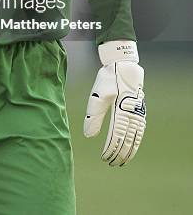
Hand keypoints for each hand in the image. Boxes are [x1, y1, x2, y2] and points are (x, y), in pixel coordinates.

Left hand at [84, 40, 145, 165]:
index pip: (116, 137)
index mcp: (120, 111)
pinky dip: (135, 142)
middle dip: (119, 154)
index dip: (111, 150)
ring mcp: (139, 114)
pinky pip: (139, 132)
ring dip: (129, 151)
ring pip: (135, 138)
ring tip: (122, 161)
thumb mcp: (97, 95)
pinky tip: (131, 148)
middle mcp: (132, 115)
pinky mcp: (140, 112)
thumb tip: (88, 136)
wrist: (124, 66)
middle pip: (127, 140)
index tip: (104, 158)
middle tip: (110, 163)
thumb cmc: (109, 79)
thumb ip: (93, 116)